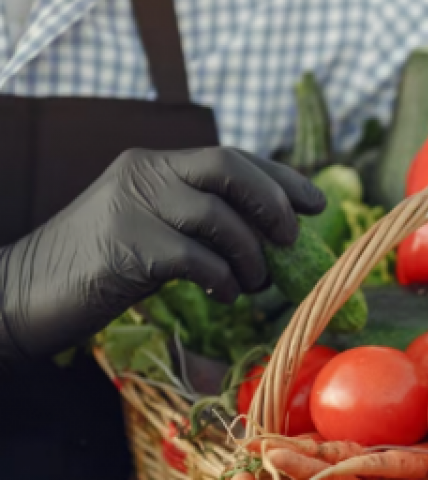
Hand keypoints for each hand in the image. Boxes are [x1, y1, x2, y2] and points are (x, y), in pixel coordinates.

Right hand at [0, 147, 323, 363]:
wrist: (24, 292)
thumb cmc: (100, 270)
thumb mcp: (153, 231)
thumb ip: (198, 223)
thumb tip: (273, 240)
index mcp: (154, 165)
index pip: (231, 156)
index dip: (281, 178)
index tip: (317, 203)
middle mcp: (143, 174)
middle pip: (228, 167)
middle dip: (273, 202)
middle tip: (290, 240)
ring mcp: (131, 207)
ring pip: (218, 217)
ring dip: (251, 255)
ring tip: (253, 283)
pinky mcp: (125, 247)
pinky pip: (197, 258)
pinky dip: (223, 279)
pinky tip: (223, 294)